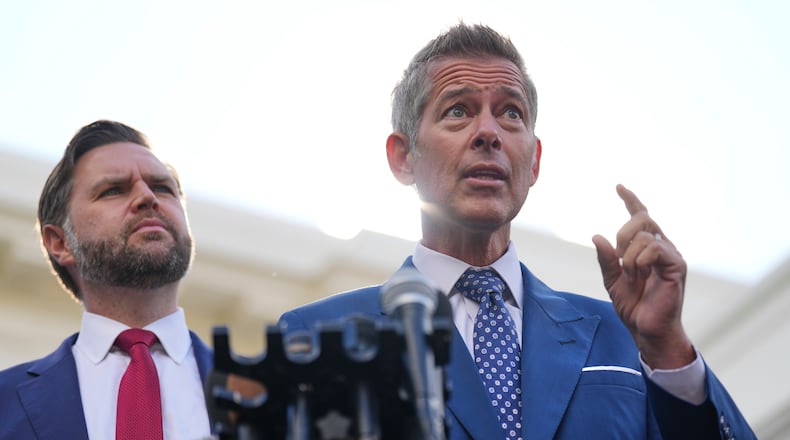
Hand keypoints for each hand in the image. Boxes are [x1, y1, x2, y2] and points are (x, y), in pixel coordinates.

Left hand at [592, 184, 694, 368]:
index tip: (619, 187)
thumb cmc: (634, 306)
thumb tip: (597, 236)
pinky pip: (654, 247)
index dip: (631, 200)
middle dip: (623, 234)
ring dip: (629, 254)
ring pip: (645, 234)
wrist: (646, 330)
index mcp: (647, 248)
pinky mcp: (677, 265)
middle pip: (641, 219)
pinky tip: (639, 274)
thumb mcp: (612, 281)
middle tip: (620, 259)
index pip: (640, 217)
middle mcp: (662, 247)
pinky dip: (639, 260)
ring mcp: (671, 255)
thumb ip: (606, 259)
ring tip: (631, 275)